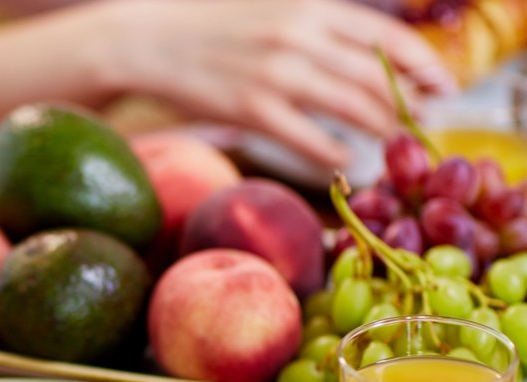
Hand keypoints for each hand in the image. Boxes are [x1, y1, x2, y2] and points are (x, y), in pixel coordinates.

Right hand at [104, 0, 456, 166]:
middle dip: (408, 104)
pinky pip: (310, 139)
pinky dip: (336, 152)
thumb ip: (316, 23)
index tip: (443, 86)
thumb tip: (364, 51)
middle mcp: (299, 37)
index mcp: (309, 7)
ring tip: (391, 142)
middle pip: (378, 76)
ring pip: (353, 107)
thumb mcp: (270, 6)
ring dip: (381, 128)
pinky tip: (345, 158)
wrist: (146, 41)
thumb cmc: (208, 26)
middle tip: (420, 122)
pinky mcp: (250, 110)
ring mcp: (275, 74)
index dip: (424, 65)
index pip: (388, 36)